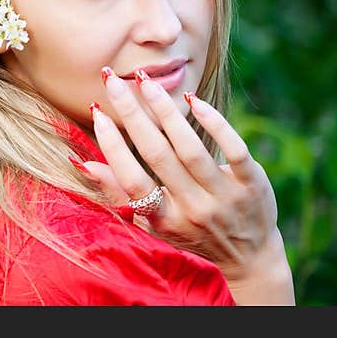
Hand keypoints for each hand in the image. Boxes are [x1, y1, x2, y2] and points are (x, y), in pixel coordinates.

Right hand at [81, 67, 294, 304]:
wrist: (251, 256)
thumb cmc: (191, 233)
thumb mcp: (151, 223)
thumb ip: (119, 192)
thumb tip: (83, 163)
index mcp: (164, 220)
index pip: (132, 181)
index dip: (112, 146)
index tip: (97, 112)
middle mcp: (194, 209)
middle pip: (157, 156)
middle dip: (132, 114)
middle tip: (112, 81)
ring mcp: (225, 197)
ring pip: (191, 148)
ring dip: (165, 111)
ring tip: (146, 82)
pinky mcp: (252, 183)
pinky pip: (233, 148)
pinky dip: (214, 122)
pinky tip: (193, 99)